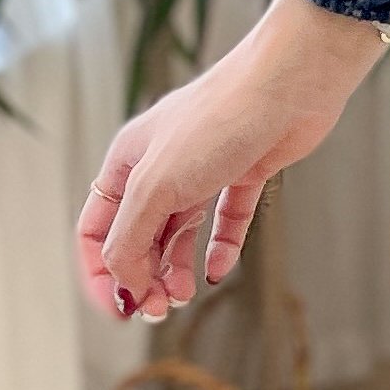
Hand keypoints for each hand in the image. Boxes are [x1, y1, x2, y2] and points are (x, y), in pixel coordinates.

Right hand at [77, 0, 389, 323]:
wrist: (293, 80)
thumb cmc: (220, 117)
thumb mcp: (157, 185)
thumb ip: (131, 238)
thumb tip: (124, 284)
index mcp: (128, 161)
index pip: (97, 228)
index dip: (100, 273)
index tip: (118, 309)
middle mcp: (162, 164)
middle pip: (139, 234)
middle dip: (143, 275)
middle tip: (158, 308)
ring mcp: (206, 166)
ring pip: (180, 230)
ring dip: (176, 267)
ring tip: (182, 296)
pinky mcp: (247, 168)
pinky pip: (227, 217)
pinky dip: (221, 247)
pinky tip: (217, 271)